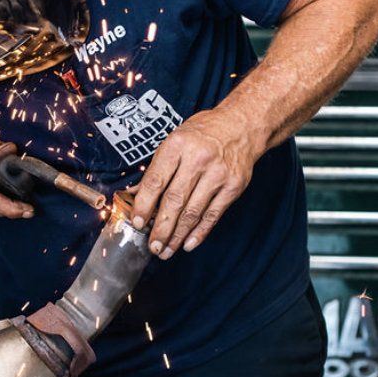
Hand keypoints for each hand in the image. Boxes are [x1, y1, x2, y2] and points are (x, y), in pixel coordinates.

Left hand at [130, 107, 259, 258]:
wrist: (242, 125)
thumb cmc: (203, 132)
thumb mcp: (175, 140)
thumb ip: (156, 169)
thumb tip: (135, 195)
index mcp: (177, 145)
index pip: (156, 181)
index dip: (144, 205)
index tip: (137, 222)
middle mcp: (198, 159)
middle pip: (175, 200)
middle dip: (161, 228)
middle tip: (152, 246)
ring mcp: (218, 174)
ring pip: (193, 212)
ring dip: (177, 236)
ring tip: (166, 251)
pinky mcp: (233, 186)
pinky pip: (213, 215)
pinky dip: (199, 232)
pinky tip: (187, 244)